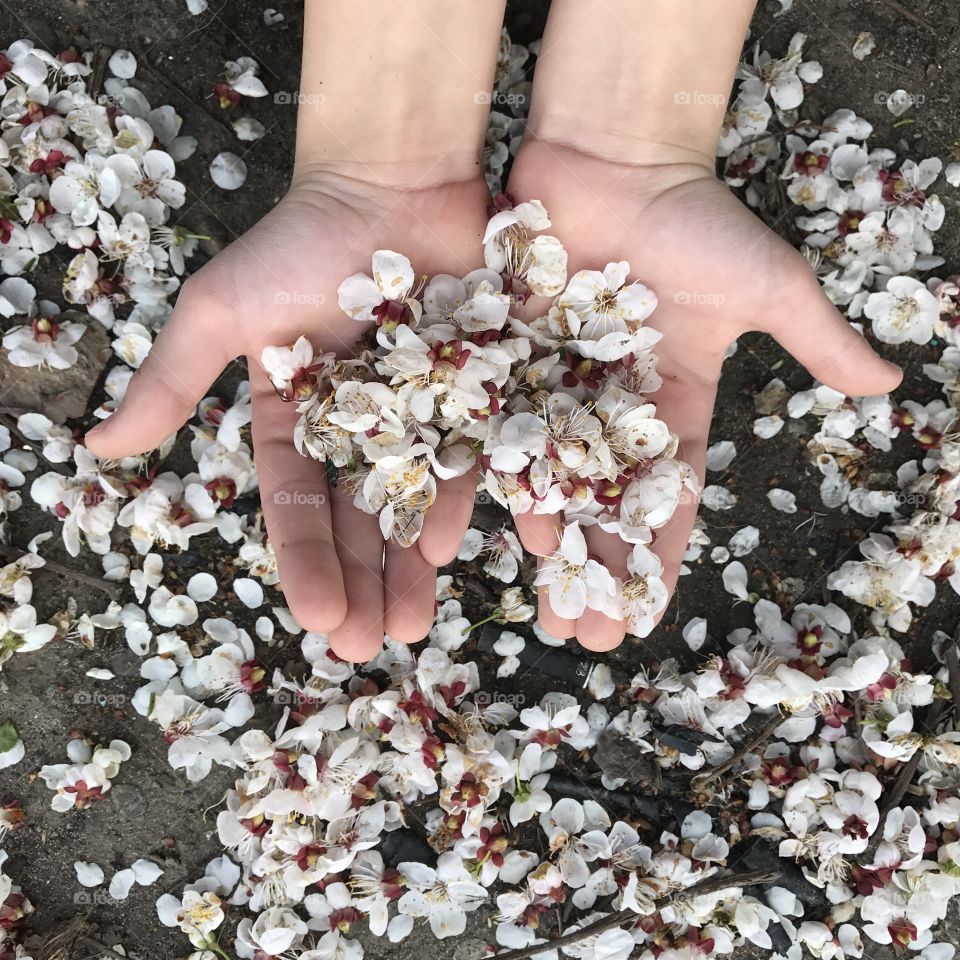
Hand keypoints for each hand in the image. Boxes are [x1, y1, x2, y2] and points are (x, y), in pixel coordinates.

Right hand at [86, 169, 490, 659]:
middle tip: (367, 646)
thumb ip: (172, 381)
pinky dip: (459, 506)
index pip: (295, 507)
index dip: (303, 565)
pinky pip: (468, 462)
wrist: (394, 181)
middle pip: (357, 521)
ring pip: (412, 506)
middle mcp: (354, 431)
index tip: (314, 621)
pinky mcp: (472, 398)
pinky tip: (448, 552)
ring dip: (408, 569)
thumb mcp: (224, 311)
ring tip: (409, 625)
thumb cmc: (302, 242)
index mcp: (294, 420)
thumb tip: (98, 448)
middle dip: (359, 584)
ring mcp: (416, 417)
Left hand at [505, 138, 901, 650]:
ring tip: (545, 604)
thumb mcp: (766, 284)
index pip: (671, 497)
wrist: (613, 156)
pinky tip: (495, 531)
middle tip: (586, 638)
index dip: (660, 556)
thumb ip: (816, 339)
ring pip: (550, 479)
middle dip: (599, 570)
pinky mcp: (507, 362)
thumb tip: (892, 385)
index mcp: (674, 403)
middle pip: (605, 503)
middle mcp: (613, 409)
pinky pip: (501, 431)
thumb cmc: (693, 218)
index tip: (648, 617)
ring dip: (550, 542)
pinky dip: (497, 480)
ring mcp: (557, 389)